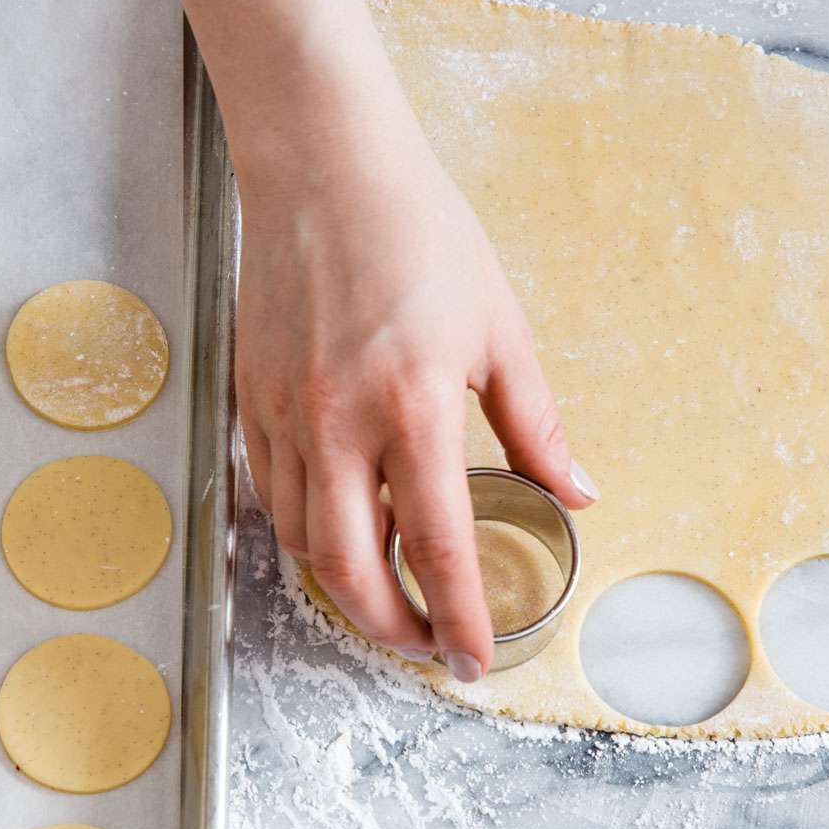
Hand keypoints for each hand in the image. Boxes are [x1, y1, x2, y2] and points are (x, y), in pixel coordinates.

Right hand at [235, 125, 597, 679]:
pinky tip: (340, 526)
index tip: (473, 661)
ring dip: (345, 585)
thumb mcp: (501, 329)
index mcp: (416, 409)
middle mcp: (339, 424)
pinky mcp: (250, 398)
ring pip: (300, 541)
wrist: (325, 167)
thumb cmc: (419, 234)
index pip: (437, 549)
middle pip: (350, 571)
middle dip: (389, 629)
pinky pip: (271, 493)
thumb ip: (536, 425)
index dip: (458, 620)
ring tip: (387, 591)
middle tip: (425, 644)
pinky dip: (304, 530)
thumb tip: (577, 492)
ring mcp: (285, 414)